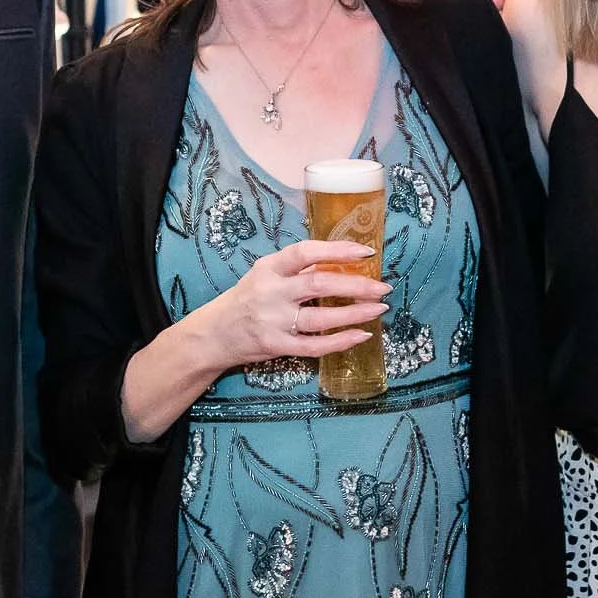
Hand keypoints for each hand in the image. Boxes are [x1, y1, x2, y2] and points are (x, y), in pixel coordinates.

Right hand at [196, 239, 388, 365]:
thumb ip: (298, 269)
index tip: (365, 253)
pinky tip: (361, 335)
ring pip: (321, 318)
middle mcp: (271, 293)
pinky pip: (315, 346)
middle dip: (356, 286)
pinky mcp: (277, 346)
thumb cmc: (247, 299)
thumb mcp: (265, 274)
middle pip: (319, 285)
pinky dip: (341, 342)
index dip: (336, 250)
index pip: (305, 253)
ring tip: (379, 308)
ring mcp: (273, 321)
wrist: (215, 334)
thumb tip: (342, 261)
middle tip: (382, 286)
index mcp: (269, 268)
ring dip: (355, 314)